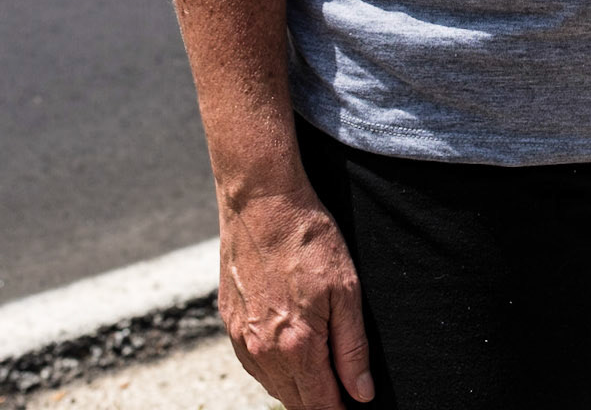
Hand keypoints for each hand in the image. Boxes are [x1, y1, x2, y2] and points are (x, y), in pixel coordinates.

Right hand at [219, 184, 372, 409]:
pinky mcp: (229, 322)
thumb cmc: (309, 238)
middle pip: (295, 401)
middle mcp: (263, 352)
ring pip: (273, 385)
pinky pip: (253, 363)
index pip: (321, 404)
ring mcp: (241, 339)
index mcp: (297, 347)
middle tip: (342, 385)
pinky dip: (273, 366)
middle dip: (320, 400)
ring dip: (296, 385)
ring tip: (320, 365)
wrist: (262, 201)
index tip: (355, 401)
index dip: (342, 408)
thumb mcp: (346, 289)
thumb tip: (361, 393)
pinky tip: (288, 347)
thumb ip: (353, 348)